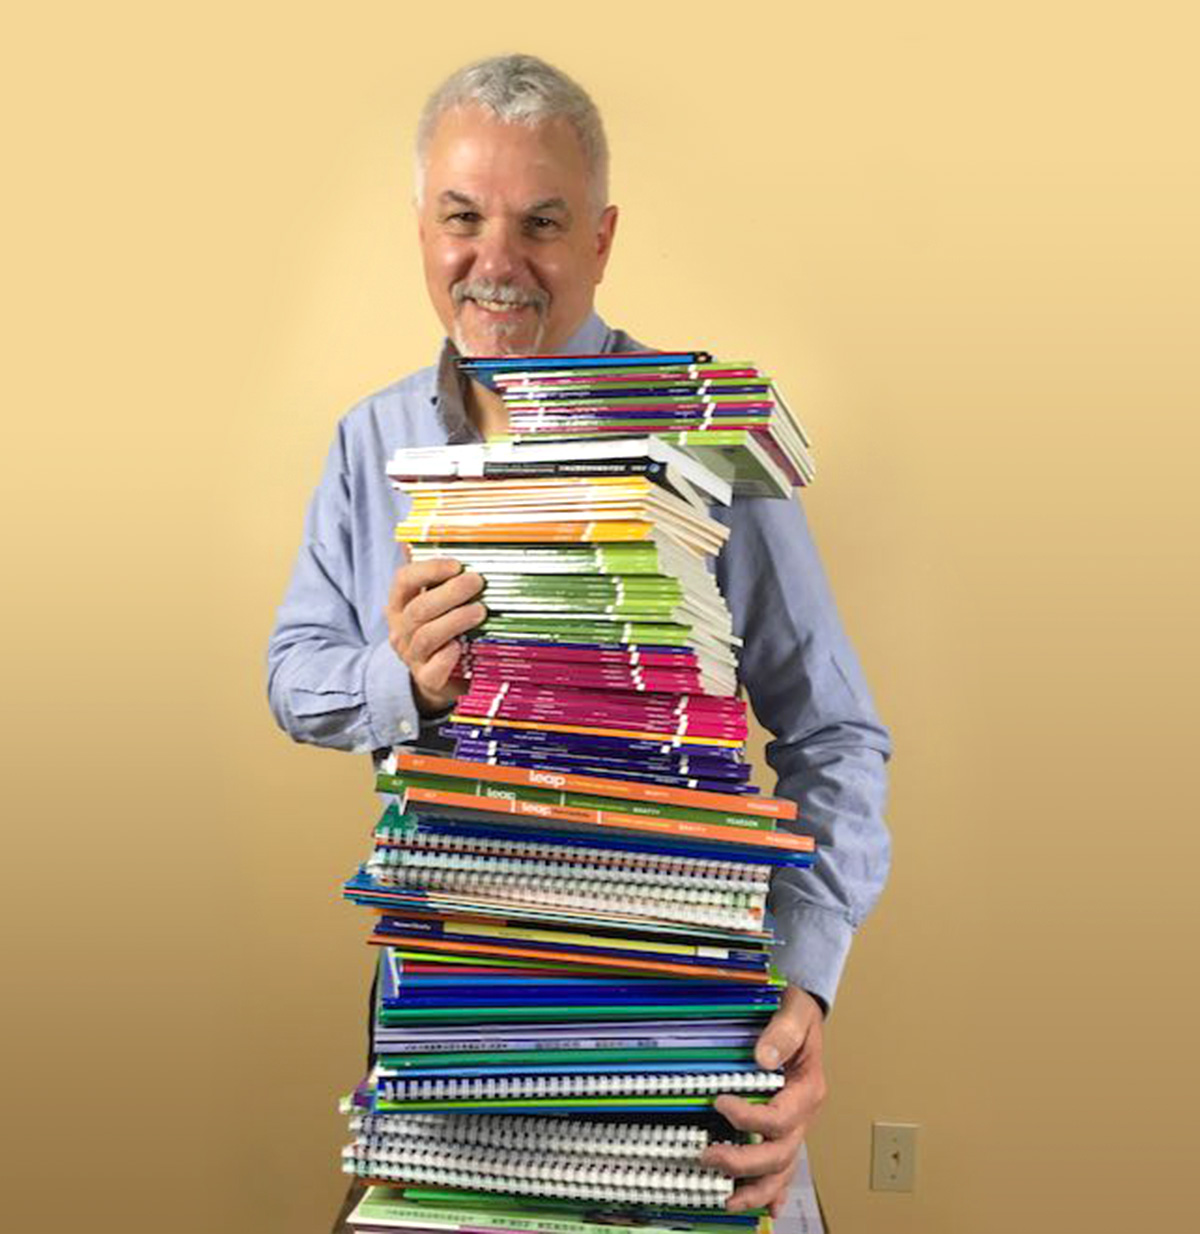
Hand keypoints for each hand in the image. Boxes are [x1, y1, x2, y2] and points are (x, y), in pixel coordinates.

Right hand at [384, 552, 485, 714]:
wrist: (438, 678)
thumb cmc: (441, 629)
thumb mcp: (434, 599)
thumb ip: (434, 572)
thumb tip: (432, 532)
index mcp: (400, 604)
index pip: (403, 580)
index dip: (429, 570)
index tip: (457, 565)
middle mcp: (401, 630)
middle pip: (418, 609)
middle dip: (449, 593)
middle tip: (477, 583)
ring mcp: (412, 656)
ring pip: (426, 637)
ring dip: (454, 621)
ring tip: (480, 611)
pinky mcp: (427, 679)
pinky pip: (432, 671)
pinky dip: (445, 659)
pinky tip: (460, 648)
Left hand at [700, 984, 826, 1216]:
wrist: (804, 1016)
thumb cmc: (798, 1013)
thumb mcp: (795, 1011)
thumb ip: (783, 1032)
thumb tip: (763, 1057)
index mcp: (808, 1090)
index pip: (780, 1118)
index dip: (749, 1117)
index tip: (719, 1102)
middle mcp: (804, 1116)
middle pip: (780, 1154)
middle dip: (743, 1163)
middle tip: (708, 1156)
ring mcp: (796, 1127)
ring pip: (782, 1170)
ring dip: (756, 1189)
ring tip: (727, 1200)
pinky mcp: (785, 1130)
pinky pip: (783, 1168)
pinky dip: (774, 1191)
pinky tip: (766, 1208)